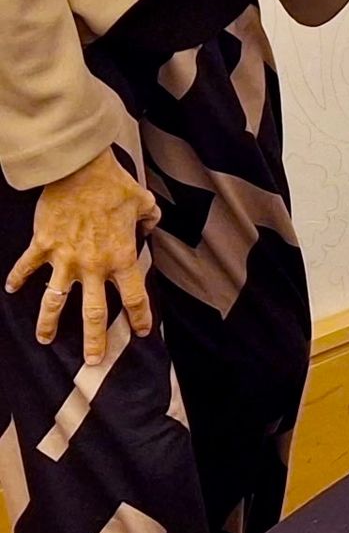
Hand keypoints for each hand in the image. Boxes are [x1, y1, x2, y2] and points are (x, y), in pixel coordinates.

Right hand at [6, 149, 160, 364]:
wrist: (80, 171)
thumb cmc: (116, 186)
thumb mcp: (144, 202)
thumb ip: (150, 219)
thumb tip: (150, 225)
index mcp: (121, 258)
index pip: (134, 297)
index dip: (139, 317)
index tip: (141, 333)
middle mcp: (93, 266)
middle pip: (94, 313)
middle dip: (95, 340)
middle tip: (93, 360)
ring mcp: (64, 258)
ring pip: (54, 302)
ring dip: (48, 323)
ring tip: (45, 340)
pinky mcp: (42, 246)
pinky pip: (26, 268)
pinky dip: (17, 278)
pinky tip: (11, 290)